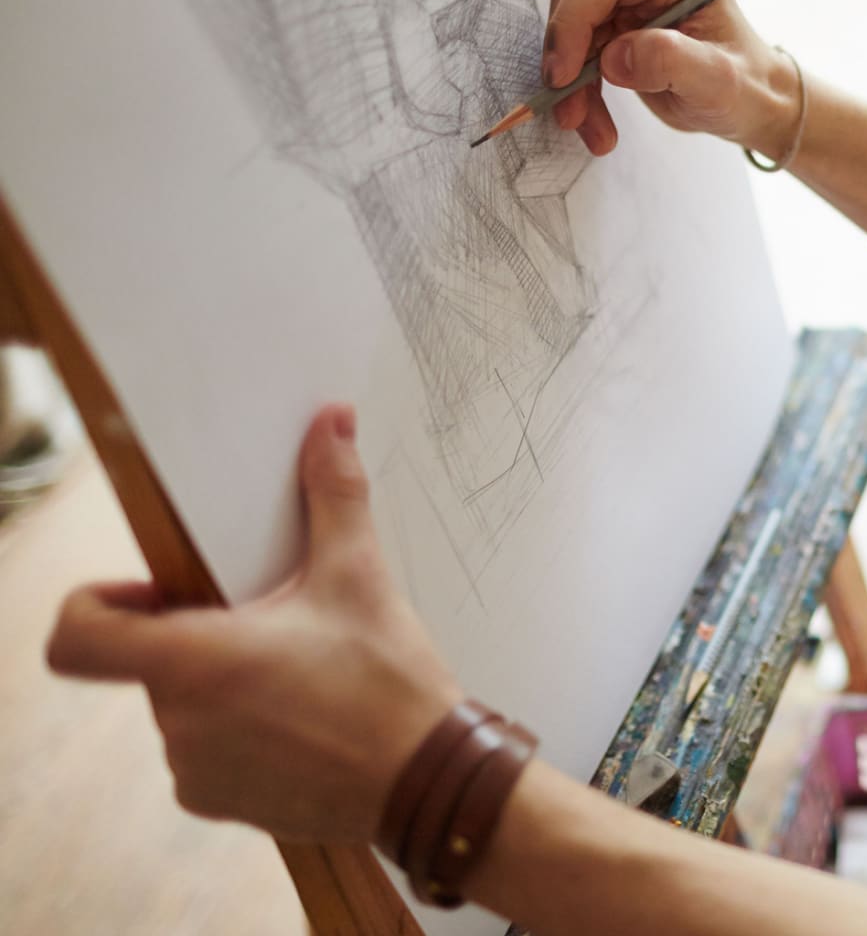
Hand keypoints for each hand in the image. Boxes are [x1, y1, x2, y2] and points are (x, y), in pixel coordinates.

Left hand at [45, 404, 462, 841]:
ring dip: (224, 686)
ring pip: (183, 705)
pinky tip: (304, 722)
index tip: (154, 592)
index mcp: (194, 661)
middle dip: (203, 637)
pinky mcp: (218, 801)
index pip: (78, 636)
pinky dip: (242, 731)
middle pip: (151, 660)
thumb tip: (330, 424)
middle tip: (275, 626)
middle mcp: (178, 722)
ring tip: (300, 677)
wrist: (430, 785)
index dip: (97, 605)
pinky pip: (206, 751)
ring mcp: (194, 769)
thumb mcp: (360, 579)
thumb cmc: (390, 687)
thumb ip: (333, 496)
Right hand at [544, 0, 802, 158]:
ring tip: (596, 133)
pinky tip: (597, 125)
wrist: (751, 99)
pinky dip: (581, 90)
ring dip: (574, 86)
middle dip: (569, 61)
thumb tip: (615, 58)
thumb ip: (671, 62)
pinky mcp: (618, 17)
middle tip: (572, 115)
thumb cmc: (746, 86)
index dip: (574, 23)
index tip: (564, 77)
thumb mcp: (718, 82)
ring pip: (573, 29)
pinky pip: (579, 49)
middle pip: (580, 0)